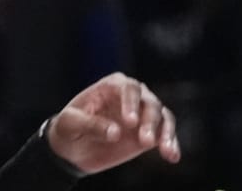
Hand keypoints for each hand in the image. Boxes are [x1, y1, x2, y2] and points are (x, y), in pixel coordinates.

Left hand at [46, 72, 180, 173]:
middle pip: (149, 102)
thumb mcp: (70, 124)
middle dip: (150, 121)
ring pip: (162, 116)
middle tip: (145, 142)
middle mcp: (131, 96)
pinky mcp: (149, 132)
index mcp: (111, 86)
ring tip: (164, 150)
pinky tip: (172, 156)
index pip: (128, 88)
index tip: (131, 122)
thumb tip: (116, 132)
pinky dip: (171, 143)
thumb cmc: (68, 129)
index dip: (131, 103)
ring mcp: (142, 114)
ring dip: (165, 132)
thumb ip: (91, 125)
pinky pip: (166, 134)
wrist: (72, 149)